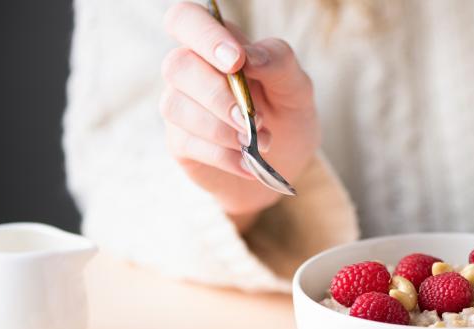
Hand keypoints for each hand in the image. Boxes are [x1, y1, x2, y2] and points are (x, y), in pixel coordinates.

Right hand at [160, 2, 319, 229]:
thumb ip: (278, 63)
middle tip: (257, 120)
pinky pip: (188, 143)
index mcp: (219, 45)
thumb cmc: (287, 115)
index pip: (186, 19)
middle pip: (177, 65)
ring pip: (176, 106)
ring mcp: (181, 107)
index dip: (204, 35)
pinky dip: (224, 155)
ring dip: (222, 129)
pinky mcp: (180, 143)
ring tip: (258, 142)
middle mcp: (192, 71)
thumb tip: (249, 56)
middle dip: (219, 95)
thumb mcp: (296, 88)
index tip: (236, 62)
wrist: (286, 164)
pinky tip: (247, 162)